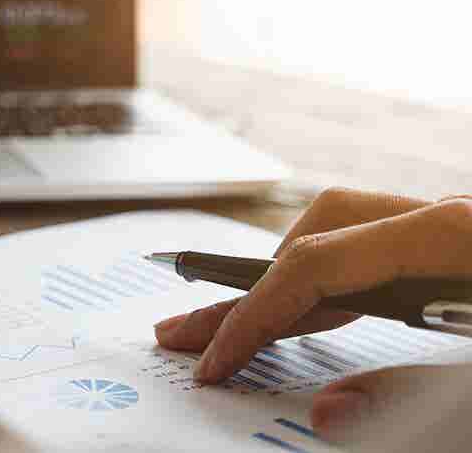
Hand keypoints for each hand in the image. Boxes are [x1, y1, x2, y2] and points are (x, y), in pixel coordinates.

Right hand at [153, 187, 471, 437]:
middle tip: (186, 333)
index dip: (251, 314)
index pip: (315, 264)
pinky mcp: (450, 244)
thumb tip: (328, 413)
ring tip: (237, 326)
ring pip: (340, 235)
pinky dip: (327, 285)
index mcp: (450, 235)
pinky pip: (372, 252)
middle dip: (245, 294)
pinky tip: (306, 315)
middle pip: (316, 237)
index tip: (215, 361)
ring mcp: (446, 227)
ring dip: (282, 283)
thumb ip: (413, 396)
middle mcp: (440, 217)